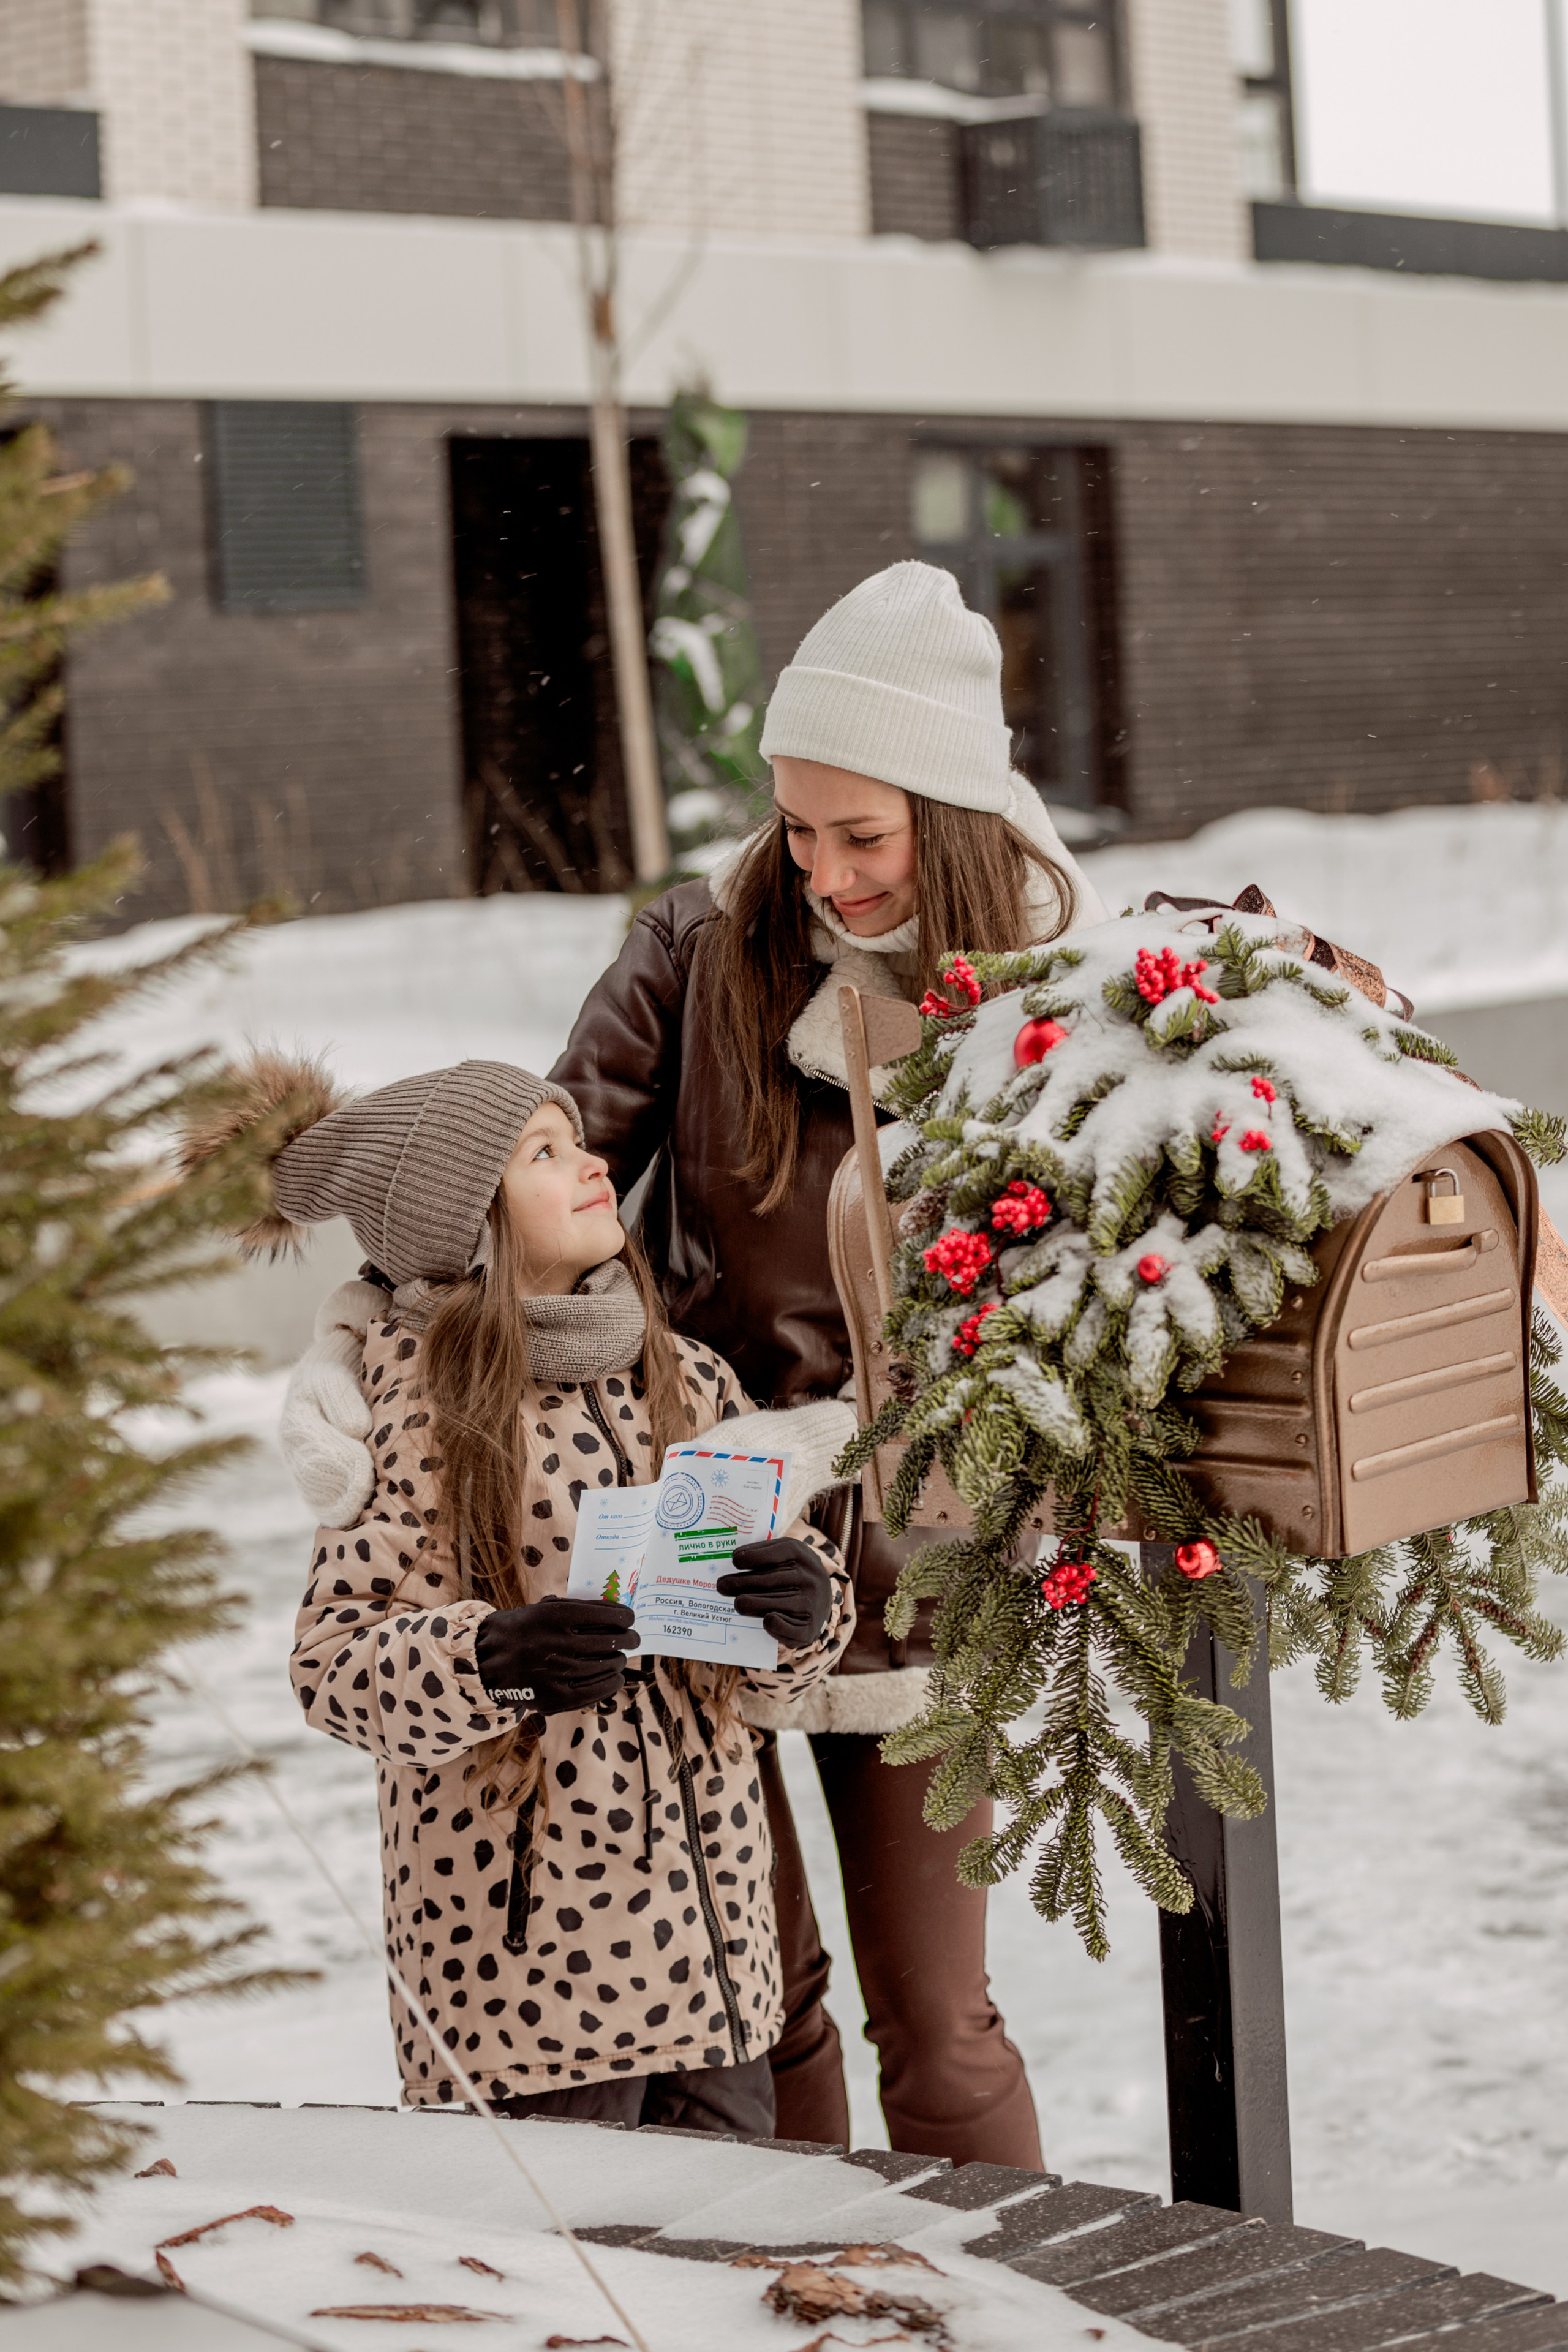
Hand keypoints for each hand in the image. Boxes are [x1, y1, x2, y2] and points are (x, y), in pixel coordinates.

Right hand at [475, 1597, 638, 1716]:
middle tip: (633, 1639)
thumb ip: (573, 1610)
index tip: (630, 1618)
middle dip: (628, 1639)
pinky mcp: (554, 1698)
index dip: (625, 1617)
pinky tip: (615, 1677)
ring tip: (620, 1658)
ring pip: (606, 1666)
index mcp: (554, 1616)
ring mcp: (557, 1673)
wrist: (484, 1663)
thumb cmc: (518, 1631)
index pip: (606, 1615)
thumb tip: (613, 1614)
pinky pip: (595, 1691)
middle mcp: (558, 1643)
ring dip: (619, 1661)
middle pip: (610, 1642)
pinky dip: (611, 1683)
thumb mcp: (541, 1609)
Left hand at [716, 1538, 831, 1649]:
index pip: (778, 1552)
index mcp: (803, 1555)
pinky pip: (788, 1627)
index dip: (755, 1555)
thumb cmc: (793, 1576)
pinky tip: (765, 1620)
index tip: (735, 1560)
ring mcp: (812, 1603)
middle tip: (722, 1585)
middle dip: (743, 1582)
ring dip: (752, 1604)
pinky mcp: (809, 1628)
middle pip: (771, 1580)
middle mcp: (810, 1578)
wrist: (821, 1601)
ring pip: (776, 1604)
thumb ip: (764, 1556)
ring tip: (737, 1603)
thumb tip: (735, 1560)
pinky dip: (775, 1624)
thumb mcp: (786, 1558)